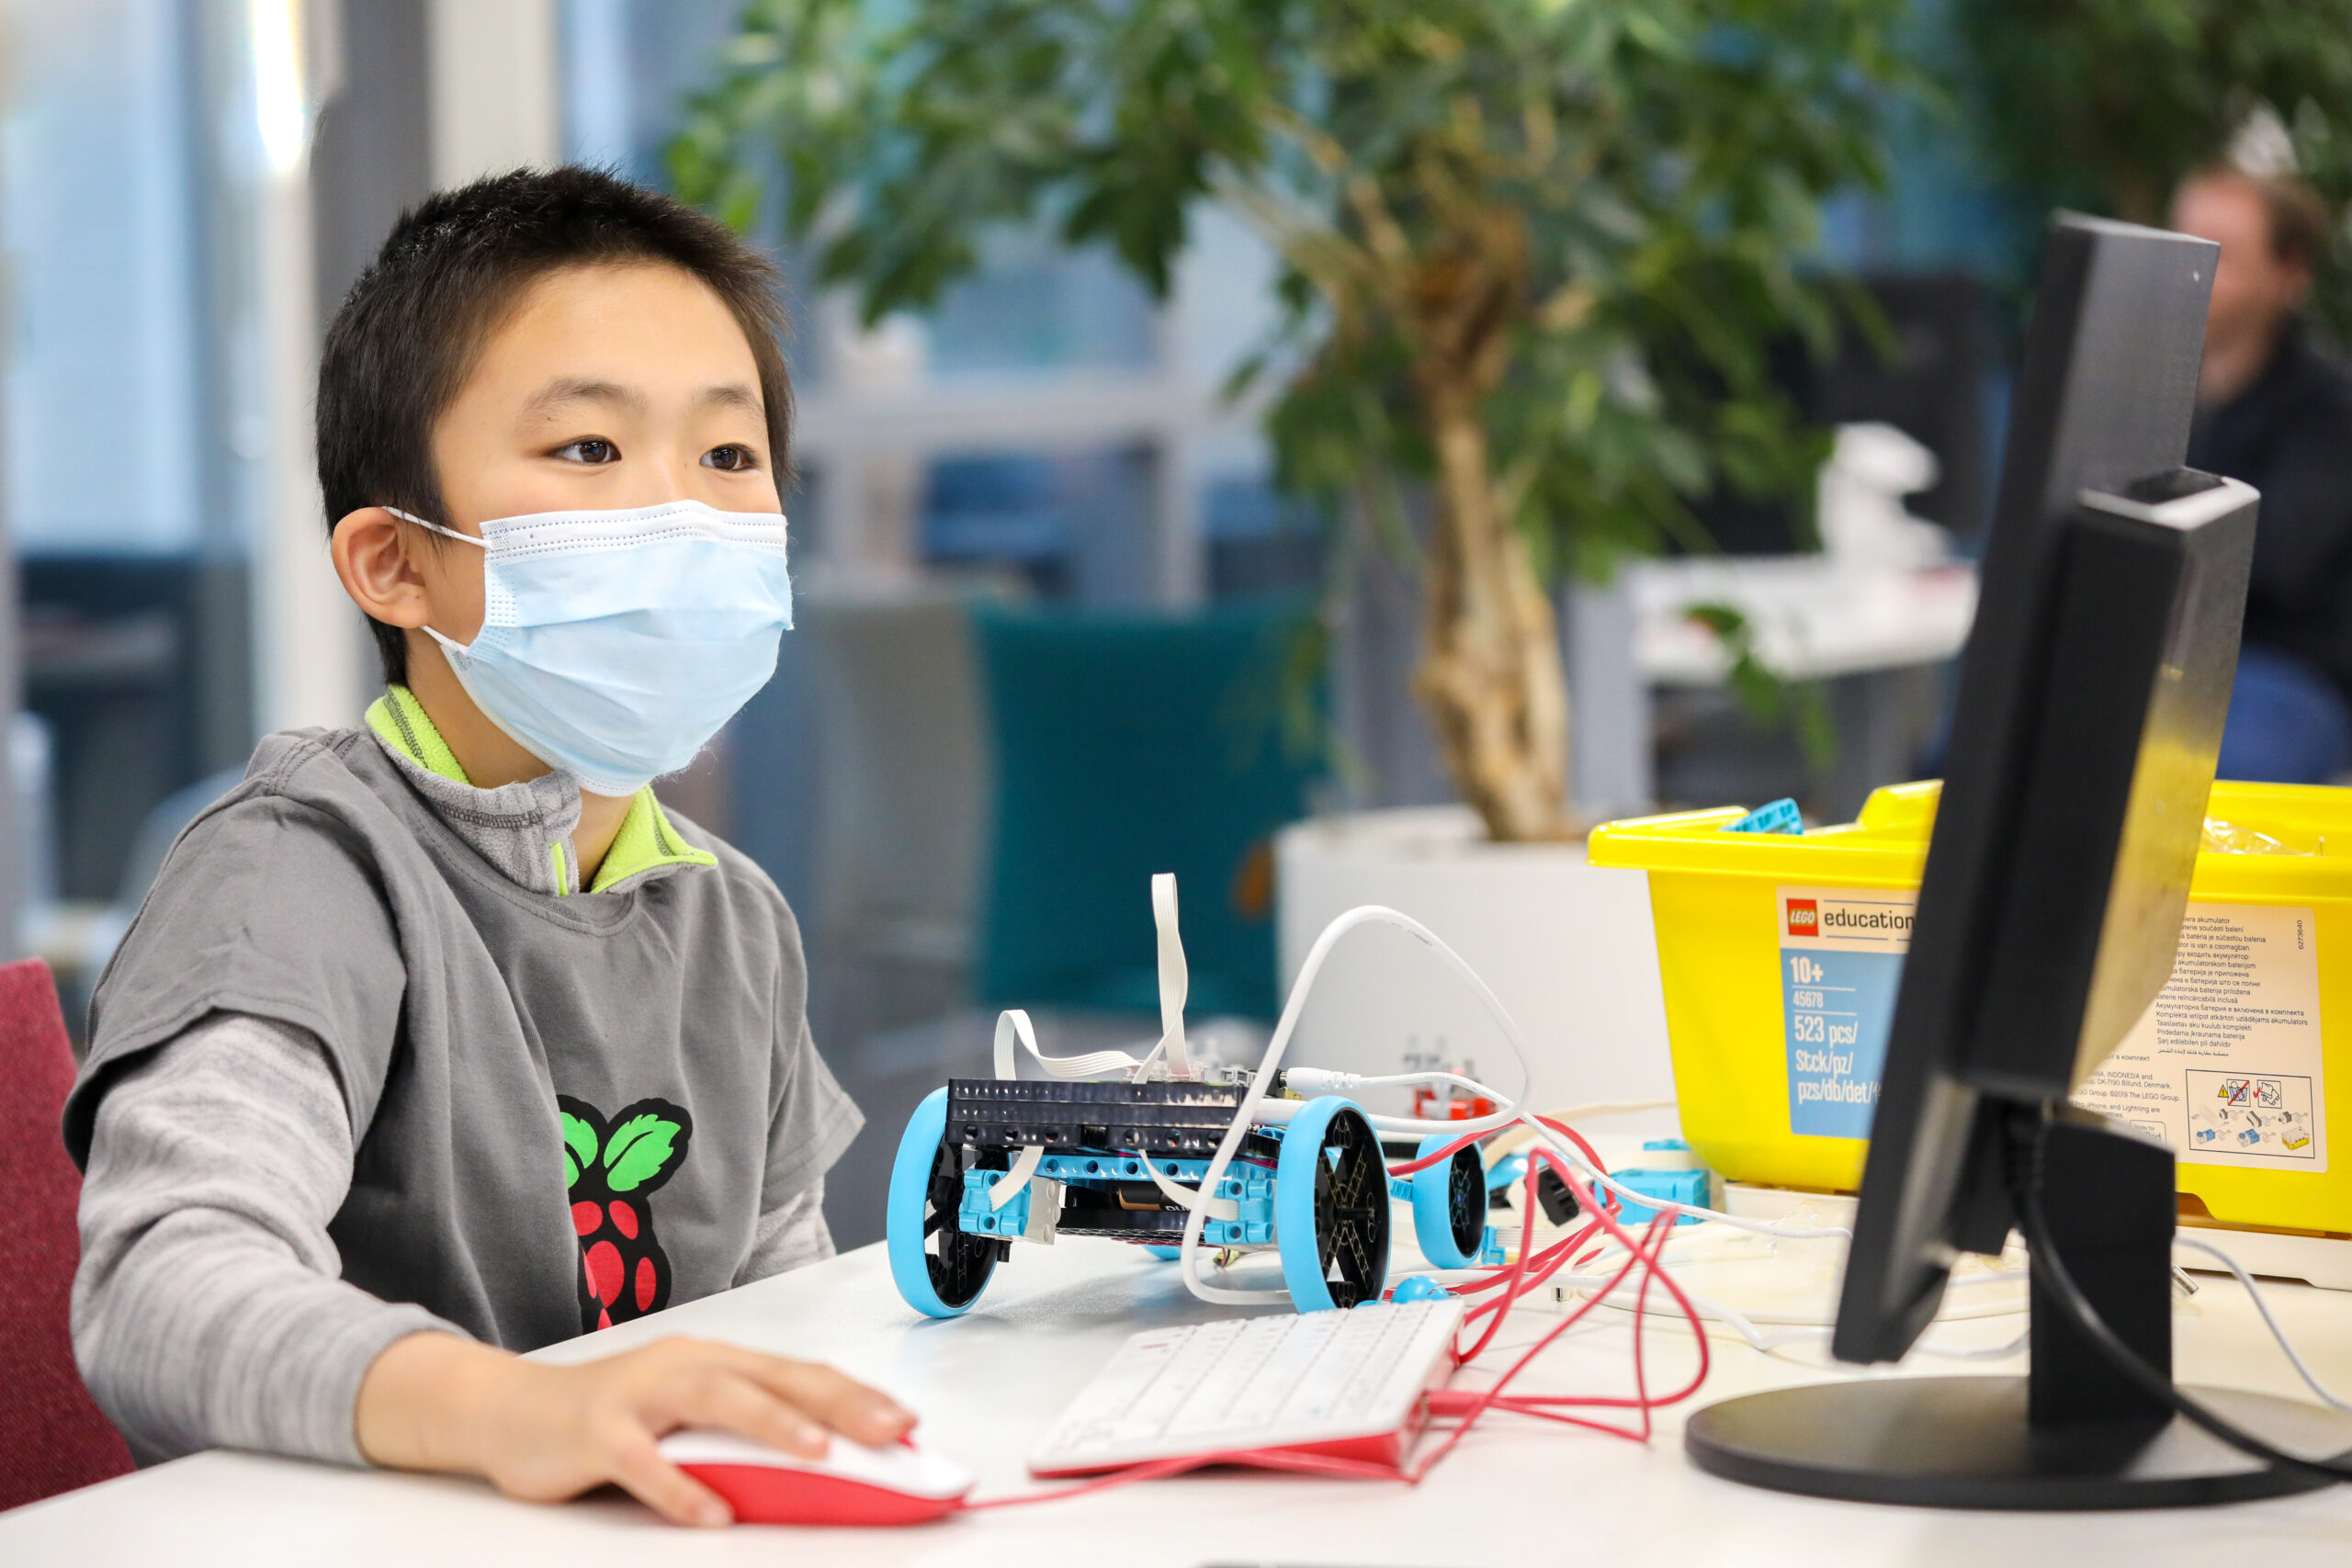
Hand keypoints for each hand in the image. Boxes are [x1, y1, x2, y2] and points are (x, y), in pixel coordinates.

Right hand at [354, 1331, 914, 1524]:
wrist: (511, 1412)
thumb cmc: (611, 1420)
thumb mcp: (683, 1422)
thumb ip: (739, 1436)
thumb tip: (821, 1465)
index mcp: (715, 1361)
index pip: (798, 1373)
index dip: (856, 1394)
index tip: (909, 1421)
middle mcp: (685, 1366)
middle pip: (773, 1379)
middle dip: (839, 1404)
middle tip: (893, 1432)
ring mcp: (640, 1395)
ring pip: (716, 1402)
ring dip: (773, 1427)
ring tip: (821, 1455)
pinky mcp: (597, 1433)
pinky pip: (644, 1462)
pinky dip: (680, 1489)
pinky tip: (713, 1515)